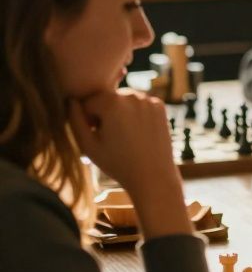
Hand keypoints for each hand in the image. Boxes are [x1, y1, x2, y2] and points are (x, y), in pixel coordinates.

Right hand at [68, 89, 189, 237]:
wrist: (153, 176)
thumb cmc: (116, 163)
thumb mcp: (87, 144)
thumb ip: (75, 119)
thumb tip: (71, 100)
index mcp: (112, 102)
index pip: (87, 102)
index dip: (87, 120)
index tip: (96, 136)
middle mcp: (132, 95)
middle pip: (106, 99)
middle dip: (103, 113)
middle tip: (110, 137)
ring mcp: (149, 99)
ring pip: (123, 100)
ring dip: (119, 112)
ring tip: (123, 136)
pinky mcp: (160, 106)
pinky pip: (138, 105)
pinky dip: (135, 114)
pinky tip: (137, 133)